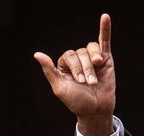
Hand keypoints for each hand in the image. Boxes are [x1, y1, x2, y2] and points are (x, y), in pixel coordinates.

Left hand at [35, 14, 114, 135]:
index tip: (79, 81)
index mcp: (64, 66)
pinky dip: (105, 28)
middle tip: (88, 83)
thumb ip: (49, 70)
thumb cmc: (77, 101)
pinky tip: (105, 17)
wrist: (95, 109)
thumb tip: (37, 54)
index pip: (68, 56)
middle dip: (85, 69)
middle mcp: (78, 60)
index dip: (74, 67)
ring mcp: (92, 59)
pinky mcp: (106, 59)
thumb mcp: (59, 87)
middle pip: (80, 53)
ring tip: (96, 77)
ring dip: (93, 62)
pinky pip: (104, 40)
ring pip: (91, 49)